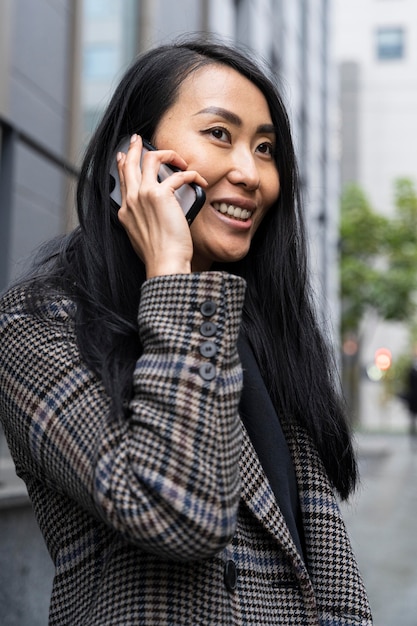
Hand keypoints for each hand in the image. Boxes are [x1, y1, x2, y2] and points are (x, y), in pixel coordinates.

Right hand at [116, 134, 206, 277]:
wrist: (165, 263)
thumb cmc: (159, 256)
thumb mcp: (143, 237)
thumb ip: (145, 221)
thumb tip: (159, 212)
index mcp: (125, 212)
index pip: (122, 180)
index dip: (122, 164)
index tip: (124, 156)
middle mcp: (131, 201)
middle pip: (129, 163)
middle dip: (133, 147)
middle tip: (138, 139)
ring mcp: (143, 196)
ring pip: (150, 158)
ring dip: (167, 154)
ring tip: (180, 160)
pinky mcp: (161, 195)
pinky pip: (178, 175)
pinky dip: (192, 175)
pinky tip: (199, 180)